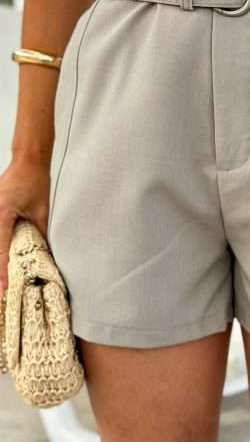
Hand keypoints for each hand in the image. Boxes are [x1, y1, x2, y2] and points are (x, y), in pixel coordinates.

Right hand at [0, 157, 50, 295]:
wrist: (27, 161)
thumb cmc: (35, 182)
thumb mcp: (41, 210)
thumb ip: (40, 233)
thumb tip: (44, 253)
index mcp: (2, 214)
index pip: (0, 250)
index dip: (1, 272)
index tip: (3, 289)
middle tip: (1, 289)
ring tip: (2, 277)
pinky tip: (1, 256)